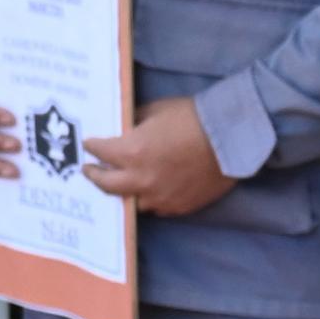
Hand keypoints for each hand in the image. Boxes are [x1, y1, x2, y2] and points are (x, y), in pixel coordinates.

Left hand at [81, 97, 233, 215]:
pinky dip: (151, 199)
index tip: (89, 144)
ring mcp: (160, 197)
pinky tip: (151, 192)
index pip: (101, 152)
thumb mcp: (156, 110)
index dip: (92, 146)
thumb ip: (135, 122)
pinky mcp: (179, 206)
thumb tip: (126, 127)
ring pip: (132, 202)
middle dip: (95, 176)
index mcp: (132, 153)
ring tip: (123, 185)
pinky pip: (158, 208)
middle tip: (90, 171)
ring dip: (125, 192)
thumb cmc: (193, 118)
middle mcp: (141, 180)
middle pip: (107, 186)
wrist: (231, 137)